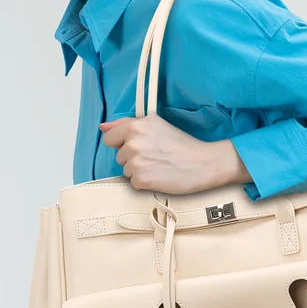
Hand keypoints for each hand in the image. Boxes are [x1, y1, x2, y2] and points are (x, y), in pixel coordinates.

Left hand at [99, 113, 226, 194]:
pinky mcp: (141, 179)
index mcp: (136, 126)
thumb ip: (126, 124)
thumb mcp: (156, 125)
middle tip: (156, 156)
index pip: (110, 138)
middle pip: (119, 156)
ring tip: (159, 166)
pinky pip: (134, 183)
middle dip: (133, 158)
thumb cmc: (183, 145)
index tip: (141, 146)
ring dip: (139, 171)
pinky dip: (145, 183)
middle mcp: (133, 142)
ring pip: (126, 170)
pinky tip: (160, 176)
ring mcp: (136, 161)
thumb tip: (103, 127)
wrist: (203, 163)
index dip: (124, 143)